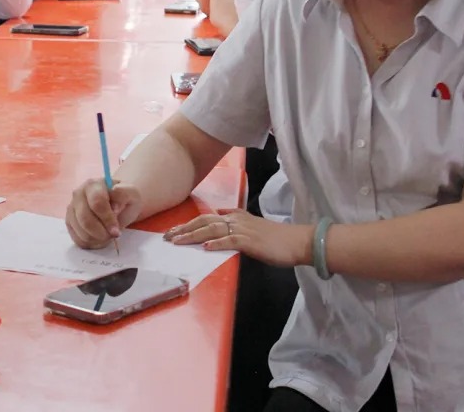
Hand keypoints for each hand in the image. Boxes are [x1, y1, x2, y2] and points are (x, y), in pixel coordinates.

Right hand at [65, 179, 142, 249]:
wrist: (117, 204)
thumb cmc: (124, 200)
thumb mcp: (132, 193)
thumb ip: (123, 195)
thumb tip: (114, 206)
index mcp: (93, 184)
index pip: (97, 203)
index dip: (107, 219)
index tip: (116, 231)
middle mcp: (78, 194)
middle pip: (85, 220)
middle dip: (102, 233)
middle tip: (113, 235)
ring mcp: (71, 209)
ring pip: (81, 231)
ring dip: (98, 239)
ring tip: (108, 234)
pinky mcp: (69, 222)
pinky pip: (78, 239)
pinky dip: (91, 243)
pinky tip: (100, 237)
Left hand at [163, 208, 312, 267]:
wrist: (297, 241)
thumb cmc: (275, 238)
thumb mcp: (252, 225)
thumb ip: (236, 220)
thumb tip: (220, 215)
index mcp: (236, 216)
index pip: (206, 218)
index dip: (188, 224)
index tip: (172, 231)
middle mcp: (236, 220)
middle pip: (204, 221)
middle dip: (184, 229)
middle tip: (167, 237)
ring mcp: (243, 230)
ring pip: (212, 230)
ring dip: (193, 236)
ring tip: (177, 242)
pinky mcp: (251, 242)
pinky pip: (231, 241)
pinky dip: (217, 243)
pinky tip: (206, 247)